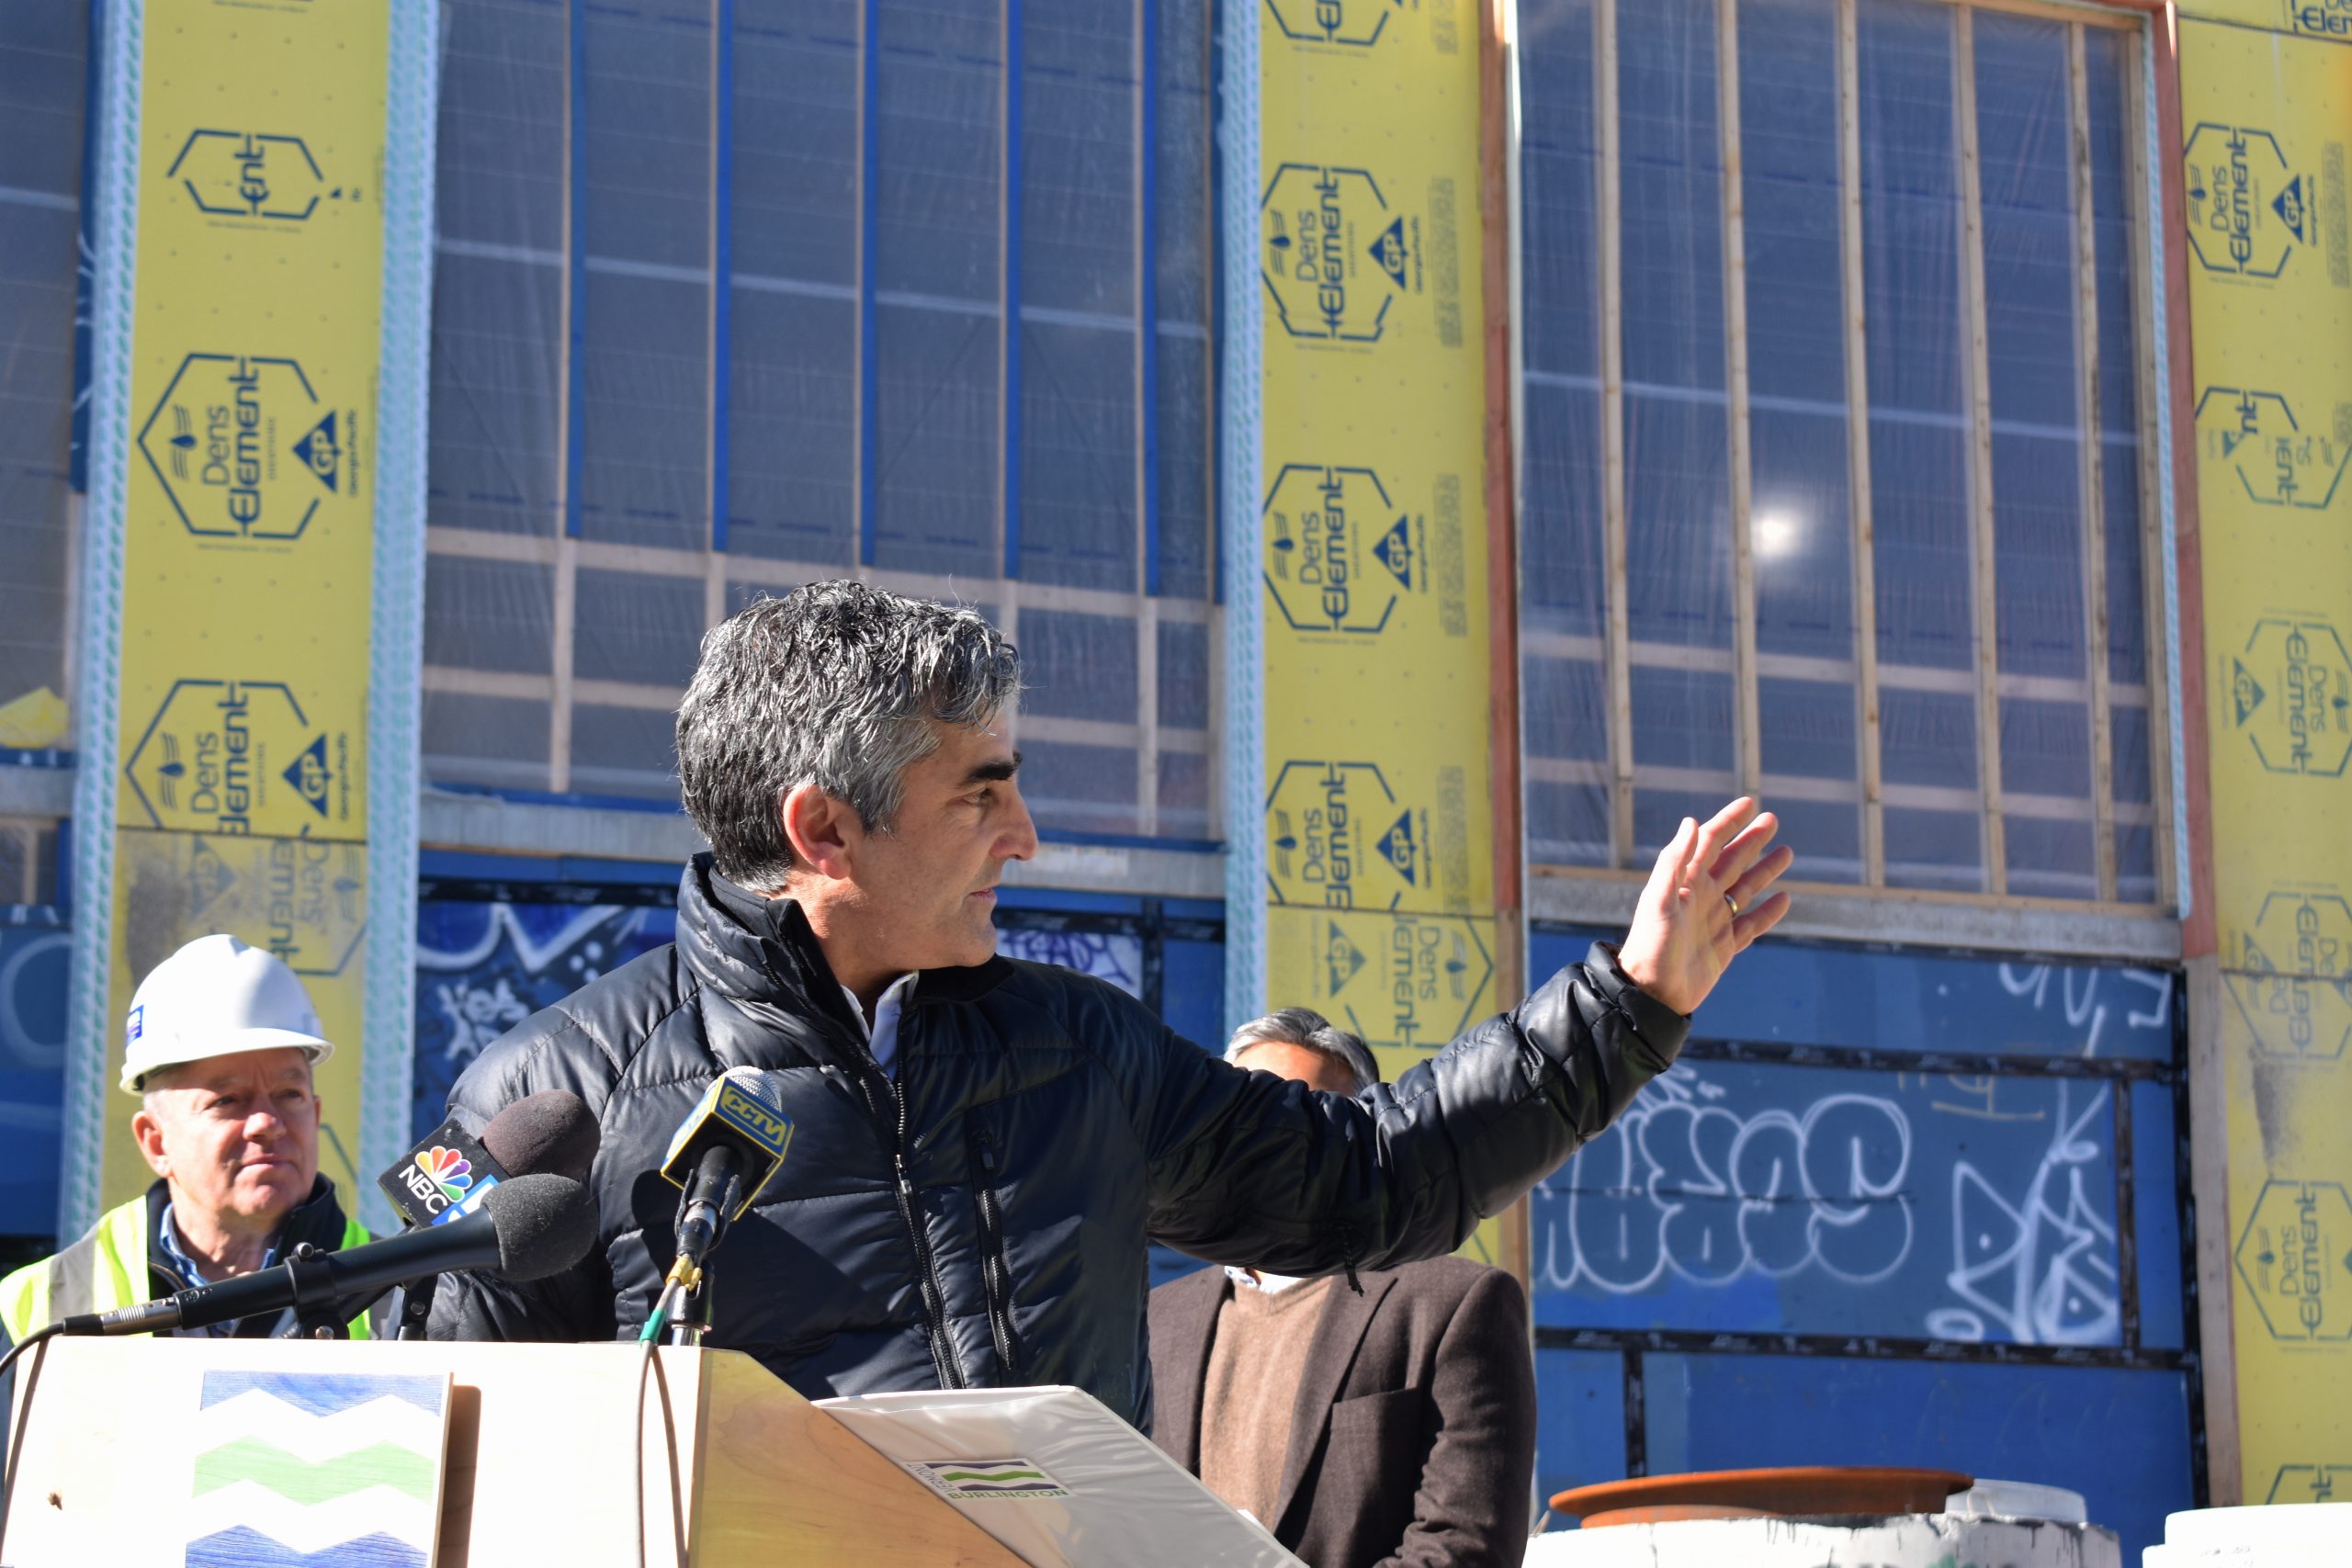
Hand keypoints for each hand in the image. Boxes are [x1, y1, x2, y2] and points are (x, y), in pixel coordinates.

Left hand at [1614, 797, 1793, 1015]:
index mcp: (1685, 881)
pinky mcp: (1725, 946)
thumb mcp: (1659, 900)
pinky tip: (1784, 898)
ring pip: (1746, 888)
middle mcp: (1701, 897)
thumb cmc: (1651, 945)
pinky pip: (1752, 924)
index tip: (1749, 802)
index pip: (1709, 842)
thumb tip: (1691, 822)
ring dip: (1765, 870)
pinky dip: (1768, 912)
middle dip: (1751, 839)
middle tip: (1772, 819)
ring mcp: (1715, 921)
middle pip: (1732, 860)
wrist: (1652, 993)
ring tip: (1787, 852)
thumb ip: (1674, 861)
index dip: (1727, 821)